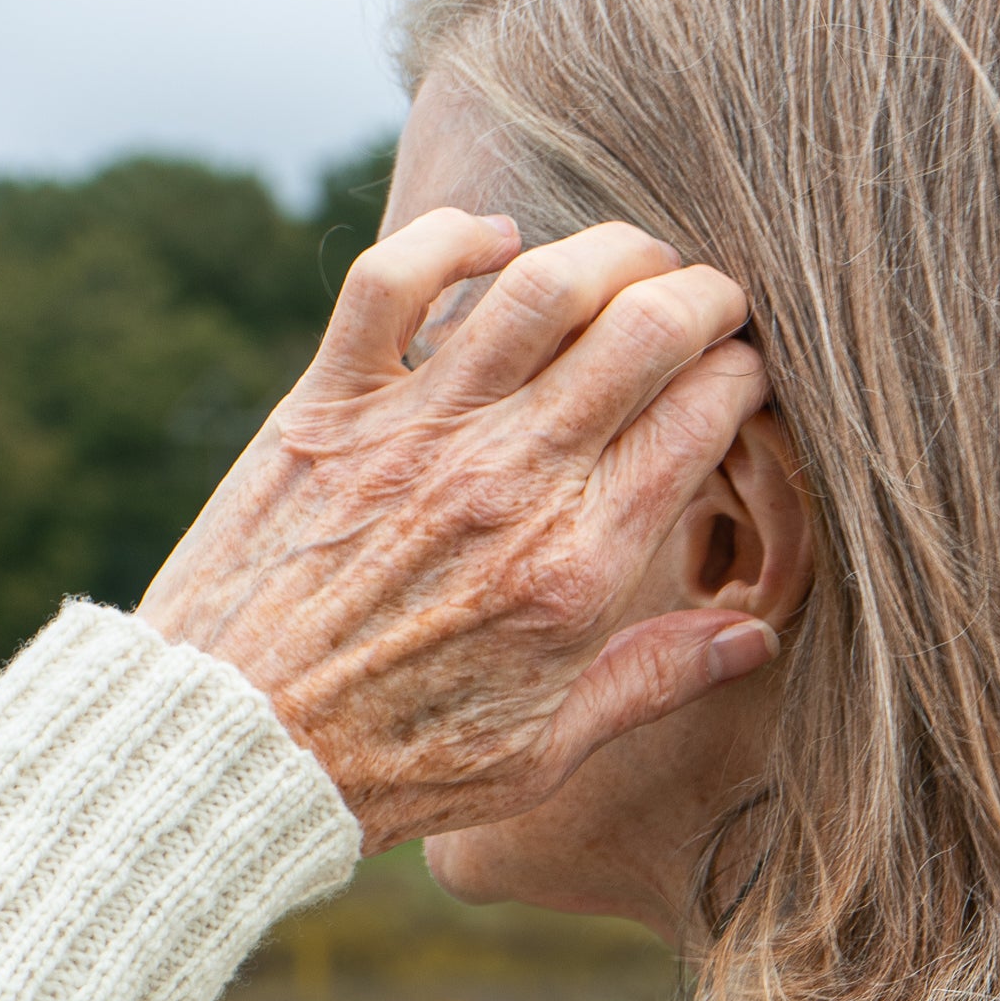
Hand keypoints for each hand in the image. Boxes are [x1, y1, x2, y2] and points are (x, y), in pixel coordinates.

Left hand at [137, 211, 775, 853]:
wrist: (243, 747)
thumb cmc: (401, 763)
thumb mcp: (549, 752)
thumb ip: (656, 681)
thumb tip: (755, 640)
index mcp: (578, 566)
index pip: (698, 421)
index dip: (745, 381)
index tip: (749, 382)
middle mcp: (508, 480)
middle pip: (643, 331)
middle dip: (705, 298)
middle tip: (717, 303)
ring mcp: (417, 432)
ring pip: (540, 285)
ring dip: (609, 252)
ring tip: (635, 261)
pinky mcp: (331, 406)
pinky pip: (394, 277)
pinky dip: (454, 237)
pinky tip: (496, 239)